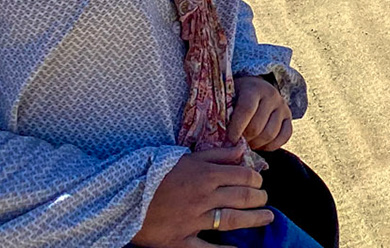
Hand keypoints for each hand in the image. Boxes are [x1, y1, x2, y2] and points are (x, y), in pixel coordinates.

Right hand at [133, 144, 269, 246]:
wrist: (122, 197)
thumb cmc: (153, 174)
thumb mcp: (185, 157)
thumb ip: (216, 154)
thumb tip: (241, 151)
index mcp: (205, 175)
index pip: (243, 176)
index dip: (256, 179)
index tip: (259, 182)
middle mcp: (203, 197)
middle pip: (242, 198)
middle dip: (259, 198)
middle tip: (265, 200)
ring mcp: (192, 220)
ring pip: (231, 220)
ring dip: (253, 220)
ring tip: (267, 218)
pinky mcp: (179, 241)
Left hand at [229, 74, 293, 150]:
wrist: (255, 88)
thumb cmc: (235, 97)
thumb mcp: (227, 98)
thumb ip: (223, 114)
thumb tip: (218, 139)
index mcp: (253, 88)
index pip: (246, 110)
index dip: (236, 128)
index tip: (229, 140)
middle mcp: (271, 95)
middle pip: (258, 126)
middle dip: (245, 140)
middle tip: (236, 143)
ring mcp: (282, 106)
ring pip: (271, 134)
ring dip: (256, 144)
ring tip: (247, 143)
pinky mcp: (289, 117)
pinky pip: (285, 136)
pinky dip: (272, 146)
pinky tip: (260, 145)